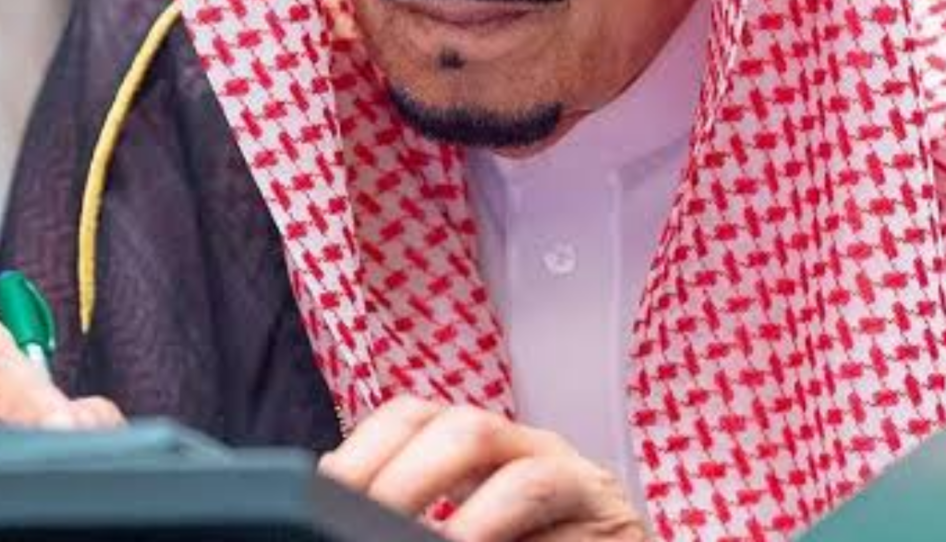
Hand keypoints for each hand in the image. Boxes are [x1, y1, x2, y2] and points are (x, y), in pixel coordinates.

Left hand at [320, 398, 650, 541]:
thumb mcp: (471, 523)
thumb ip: (415, 512)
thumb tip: (334, 516)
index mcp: (483, 446)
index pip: (415, 416)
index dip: (365, 451)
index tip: (325, 491)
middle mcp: (535, 452)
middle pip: (469, 430)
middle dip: (408, 479)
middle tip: (364, 524)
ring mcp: (584, 489)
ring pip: (532, 479)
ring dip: (474, 521)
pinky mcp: (621, 531)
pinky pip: (575, 537)